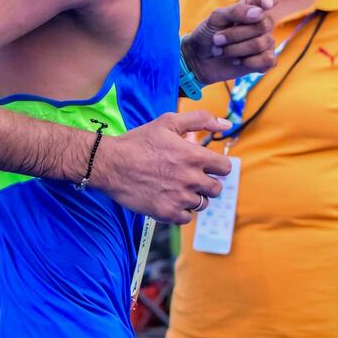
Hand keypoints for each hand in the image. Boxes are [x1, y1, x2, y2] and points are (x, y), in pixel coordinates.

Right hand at [93, 111, 232, 223]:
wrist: (110, 164)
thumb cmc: (138, 142)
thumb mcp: (168, 121)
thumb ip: (200, 120)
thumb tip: (226, 124)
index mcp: (195, 156)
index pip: (225, 168)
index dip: (217, 166)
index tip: (206, 166)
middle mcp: (191, 179)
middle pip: (216, 189)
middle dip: (206, 183)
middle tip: (189, 177)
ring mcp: (180, 198)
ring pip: (202, 204)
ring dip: (193, 197)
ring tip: (176, 188)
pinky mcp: (167, 213)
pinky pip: (186, 218)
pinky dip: (180, 211)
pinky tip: (168, 199)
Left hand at [182, 0, 277, 85]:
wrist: (198, 59)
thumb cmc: (208, 34)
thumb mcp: (216, 18)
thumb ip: (236, 11)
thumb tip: (259, 13)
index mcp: (250, 7)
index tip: (266, 4)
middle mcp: (261, 23)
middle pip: (262, 25)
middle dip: (235, 34)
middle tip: (216, 39)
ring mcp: (265, 43)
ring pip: (261, 44)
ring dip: (235, 49)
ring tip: (220, 51)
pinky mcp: (264, 61)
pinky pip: (268, 60)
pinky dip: (248, 62)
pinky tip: (236, 61)